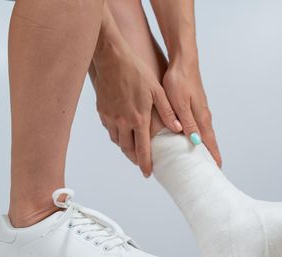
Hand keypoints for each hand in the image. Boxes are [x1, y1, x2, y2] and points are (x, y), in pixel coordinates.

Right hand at [90, 16, 181, 176]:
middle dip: (135, 159)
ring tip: (133, 151)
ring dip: (126, 149)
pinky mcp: (102, 111)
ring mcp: (111, 117)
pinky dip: (117, 136)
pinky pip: (110, 130)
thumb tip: (179, 128)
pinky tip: (122, 134)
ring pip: (118, 141)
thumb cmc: (136, 72)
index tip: (148, 173)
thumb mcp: (157, 91)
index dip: (146, 164)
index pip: (143, 149)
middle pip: (128, 150)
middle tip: (142, 164)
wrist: (112, 59)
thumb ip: (168, 112)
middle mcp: (123, 122)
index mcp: (139, 119)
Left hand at [163, 62, 221, 166]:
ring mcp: (200, 110)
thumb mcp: (180, 104)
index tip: (216, 169)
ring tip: (203, 158)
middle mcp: (203, 115)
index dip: (213, 156)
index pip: (209, 142)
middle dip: (211, 155)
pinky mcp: (195, 105)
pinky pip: (199, 125)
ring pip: (204, 133)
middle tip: (211, 169)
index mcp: (201, 117)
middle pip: (209, 140)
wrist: (182, 61)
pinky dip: (199, 135)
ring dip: (205, 146)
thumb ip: (187, 122)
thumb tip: (196, 141)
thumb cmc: (179, 81)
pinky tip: (194, 138)